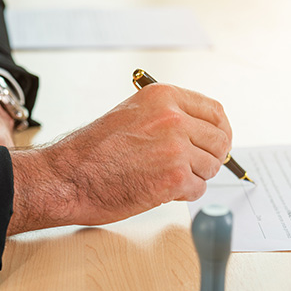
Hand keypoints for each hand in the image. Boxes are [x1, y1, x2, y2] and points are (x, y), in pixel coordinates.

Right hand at [10, 84, 231, 233]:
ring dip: (195, 176)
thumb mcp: (134, 114)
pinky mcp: (174, 177)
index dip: (221, 130)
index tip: (218, 142)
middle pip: (220, 140)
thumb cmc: (95, 149)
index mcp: (164, 97)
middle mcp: (174, 118)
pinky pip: (198, 189)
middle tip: (196, 166)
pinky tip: (161, 189)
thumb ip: (169, 116)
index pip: (215, 111)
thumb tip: (202, 132)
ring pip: (211, 166)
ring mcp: (176, 147)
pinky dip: (184, 194)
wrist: (69, 175)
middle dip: (210, 156)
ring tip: (167, 177)